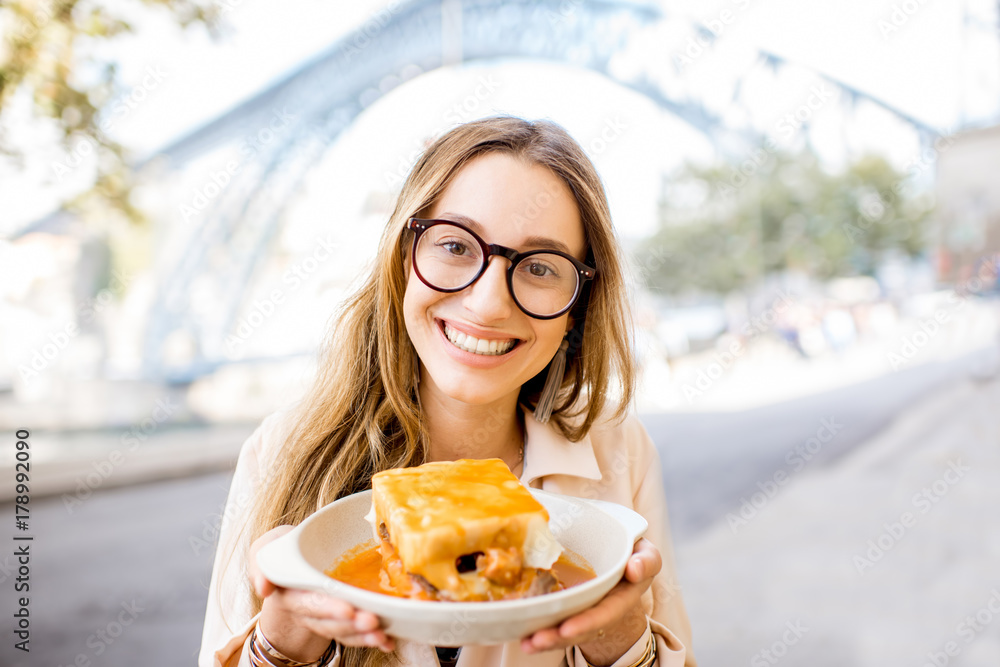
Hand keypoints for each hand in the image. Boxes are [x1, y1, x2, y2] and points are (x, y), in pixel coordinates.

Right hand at [249, 525, 395, 660]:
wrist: (296, 561)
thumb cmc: (285, 551)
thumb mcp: (267, 549)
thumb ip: (261, 563)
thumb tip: (263, 587)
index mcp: (292, 593)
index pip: (310, 602)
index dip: (327, 608)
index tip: (346, 609)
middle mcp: (310, 610)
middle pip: (330, 621)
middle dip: (351, 624)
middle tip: (371, 621)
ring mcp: (328, 617)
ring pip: (345, 631)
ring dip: (364, 635)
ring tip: (382, 634)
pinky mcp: (345, 618)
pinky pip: (358, 633)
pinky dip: (374, 639)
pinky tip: (389, 641)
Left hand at [520, 538, 660, 665]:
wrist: (615, 554)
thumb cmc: (631, 554)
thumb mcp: (646, 554)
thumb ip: (647, 560)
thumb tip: (634, 568)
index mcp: (621, 598)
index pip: (605, 613)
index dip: (587, 622)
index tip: (568, 629)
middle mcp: (600, 610)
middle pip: (579, 628)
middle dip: (558, 636)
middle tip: (537, 640)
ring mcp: (582, 611)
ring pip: (563, 628)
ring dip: (544, 637)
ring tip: (526, 643)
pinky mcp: (566, 607)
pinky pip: (552, 619)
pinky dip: (535, 626)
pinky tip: (520, 632)